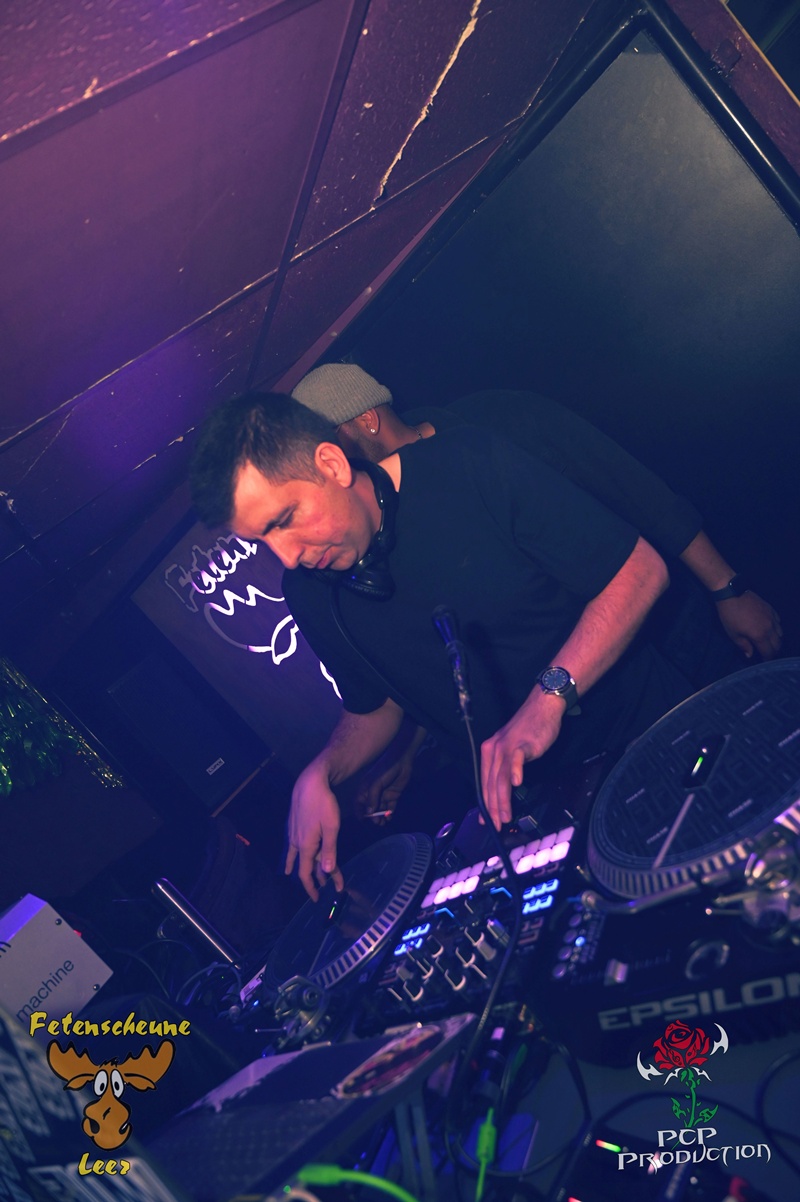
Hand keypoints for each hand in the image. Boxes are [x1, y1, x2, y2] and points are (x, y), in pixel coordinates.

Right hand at [285, 761, 344, 901]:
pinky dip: (295, 855)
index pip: (306, 873)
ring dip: (305, 867)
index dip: (312, 887)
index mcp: (306, 846)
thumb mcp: (331, 827)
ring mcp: (294, 833)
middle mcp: (297, 842)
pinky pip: (295, 846)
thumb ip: (329, 850)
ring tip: (304, 877)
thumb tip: (326, 872)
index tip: (317, 898)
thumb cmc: (323, 803)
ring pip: (298, 856)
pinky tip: (293, 855)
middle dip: (316, 878)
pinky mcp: (294, 825)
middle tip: (325, 887)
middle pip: (305, 865)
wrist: (310, 782)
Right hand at [356, 748, 415, 823]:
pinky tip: (390, 817)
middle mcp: (373, 793)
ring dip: (380, 817)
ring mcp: (383, 795)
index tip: (362, 821)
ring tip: (383, 823)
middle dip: (372, 817)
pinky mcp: (393, 795)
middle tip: (377, 822)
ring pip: (380, 809)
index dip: (359, 812)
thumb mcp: (376, 783)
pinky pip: (390, 807)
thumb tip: (368, 814)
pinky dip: (389, 813)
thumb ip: (372, 798)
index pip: (359, 803)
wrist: (402, 761)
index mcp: (365, 789)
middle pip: (370, 809)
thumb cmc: (385, 770)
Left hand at [480, 692, 563, 829]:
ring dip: (502, 798)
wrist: (542, 708)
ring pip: (500, 777)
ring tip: (505, 815)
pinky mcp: (521, 743)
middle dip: (492, 808)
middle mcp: (494, 750)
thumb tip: (506, 790)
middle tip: (496, 825)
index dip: (485, 804)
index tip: (486, 821)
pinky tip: (517, 784)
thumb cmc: (529, 731)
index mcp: (489, 752)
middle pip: (491, 783)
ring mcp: (507, 746)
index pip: (484, 783)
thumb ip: (506, 768)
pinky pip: (515, 759)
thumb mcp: (512, 750)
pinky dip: (515, 772)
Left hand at [716, 592, 782, 659]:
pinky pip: (779, 622)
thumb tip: (750, 655)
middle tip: (766, 653)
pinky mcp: (771, 609)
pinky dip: (776, 628)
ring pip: (780, 633)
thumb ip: (744, 646)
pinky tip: (770, 629)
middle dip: (773, 651)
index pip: (769, 652)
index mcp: (760, 636)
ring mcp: (772, 617)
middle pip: (777, 644)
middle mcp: (770, 628)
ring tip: (768, 642)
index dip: (767, 659)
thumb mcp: (733, 634)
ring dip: (776, 640)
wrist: (731, 593)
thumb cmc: (729, 615)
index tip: (763, 661)